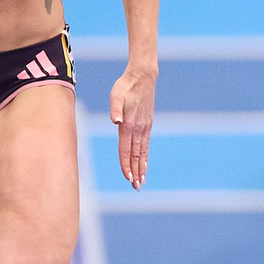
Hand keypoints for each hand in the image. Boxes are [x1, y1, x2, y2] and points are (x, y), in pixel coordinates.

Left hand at [108, 65, 153, 188]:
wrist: (143, 76)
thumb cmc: (125, 85)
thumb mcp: (115, 94)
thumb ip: (115, 109)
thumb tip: (116, 121)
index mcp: (129, 124)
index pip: (126, 149)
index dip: (126, 165)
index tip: (127, 178)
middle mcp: (138, 128)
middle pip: (136, 155)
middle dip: (136, 172)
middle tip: (136, 187)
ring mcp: (145, 127)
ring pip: (142, 152)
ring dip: (142, 167)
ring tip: (142, 181)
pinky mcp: (147, 123)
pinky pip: (146, 144)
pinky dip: (145, 156)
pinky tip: (145, 163)